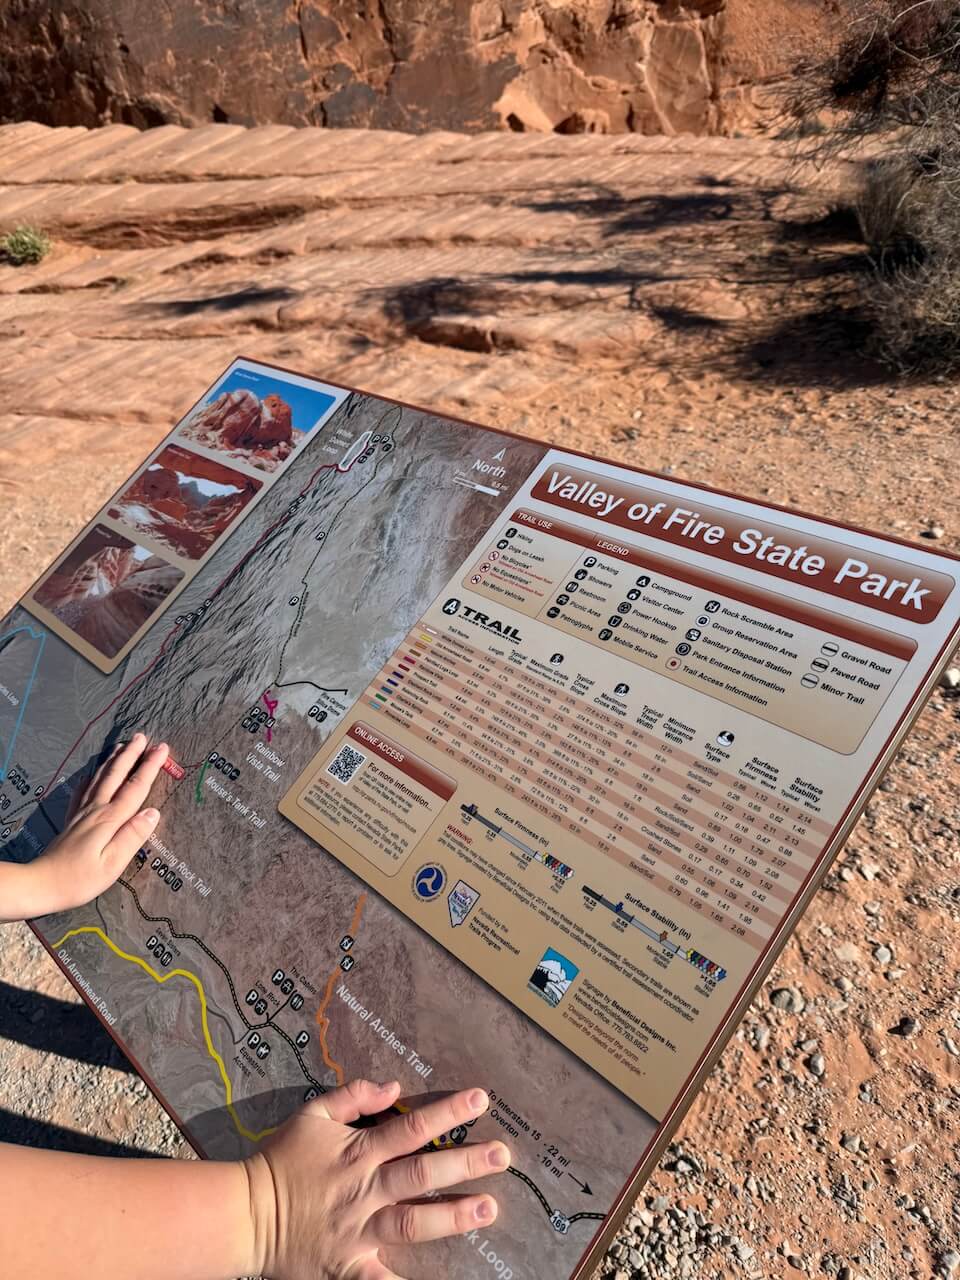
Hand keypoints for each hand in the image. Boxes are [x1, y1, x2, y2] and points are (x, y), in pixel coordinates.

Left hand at [31, 733, 168, 914]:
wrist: (41, 884)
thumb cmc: (81, 879)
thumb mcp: (113, 863)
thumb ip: (133, 836)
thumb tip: (153, 811)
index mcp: (110, 819)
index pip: (135, 787)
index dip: (150, 766)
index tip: (162, 748)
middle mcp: (96, 810)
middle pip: (116, 776)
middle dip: (131, 755)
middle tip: (142, 736)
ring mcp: (82, 813)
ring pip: (100, 778)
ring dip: (113, 761)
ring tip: (121, 746)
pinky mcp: (72, 820)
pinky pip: (82, 791)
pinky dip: (90, 778)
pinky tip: (91, 774)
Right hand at [244, 1081, 508, 1279]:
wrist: (245, 1215)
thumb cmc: (281, 1161)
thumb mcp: (312, 1115)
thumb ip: (353, 1096)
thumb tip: (394, 1087)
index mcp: (358, 1151)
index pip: (410, 1128)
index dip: (447, 1114)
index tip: (480, 1100)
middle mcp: (364, 1189)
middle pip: (420, 1173)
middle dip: (463, 1163)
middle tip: (502, 1155)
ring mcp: (358, 1231)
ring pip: (411, 1221)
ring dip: (451, 1215)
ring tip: (488, 1208)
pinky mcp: (349, 1268)